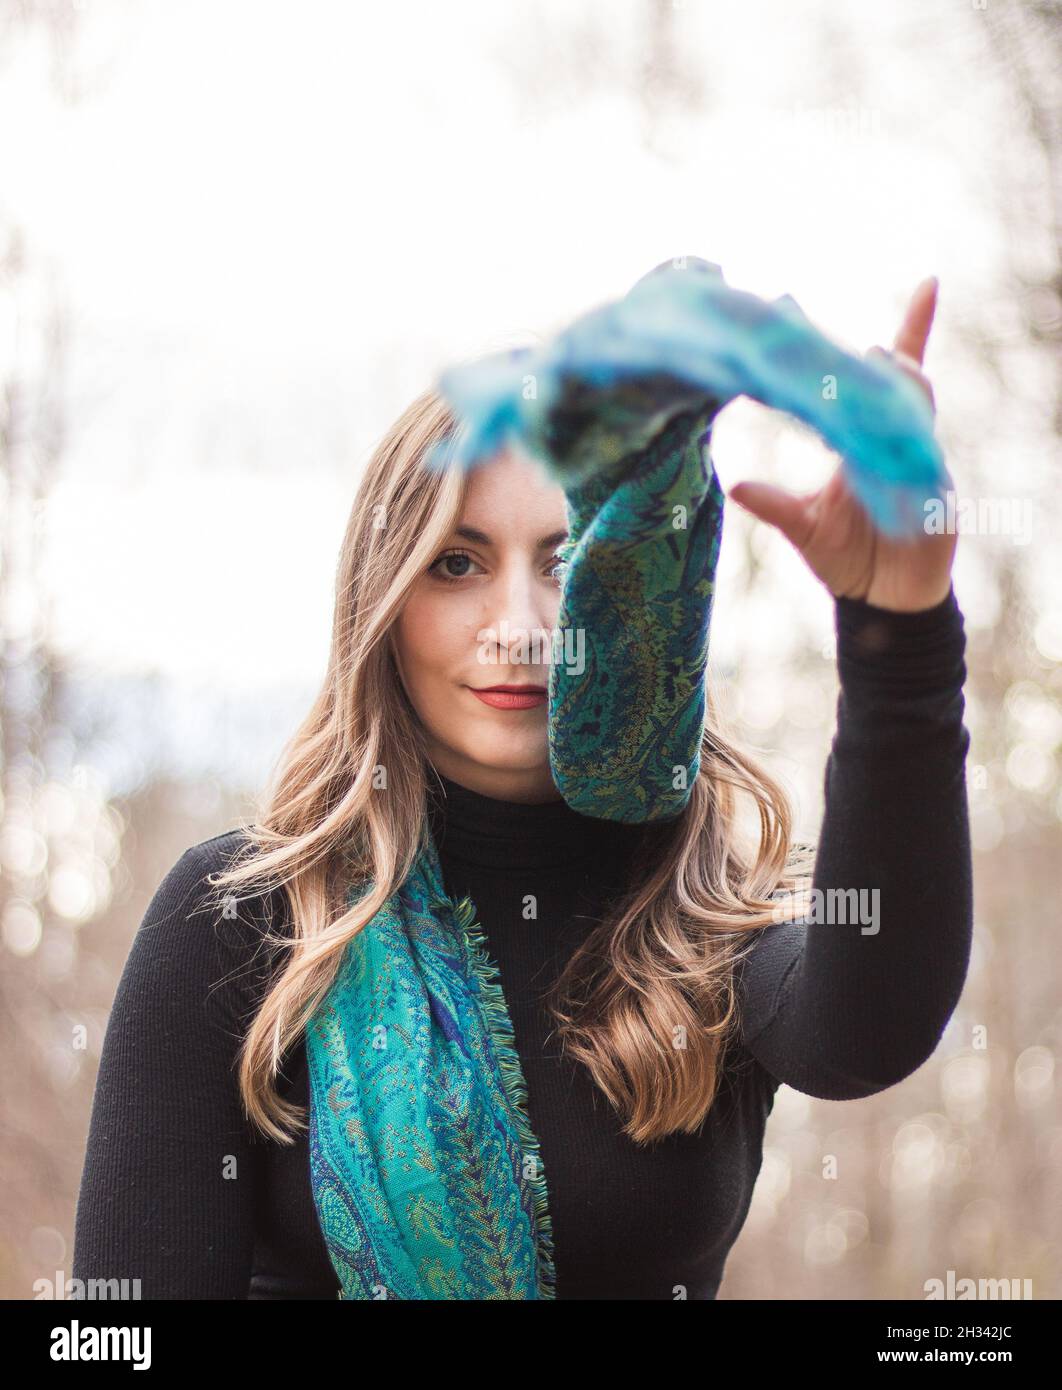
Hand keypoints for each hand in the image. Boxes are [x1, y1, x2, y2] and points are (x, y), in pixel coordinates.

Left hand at [727, 277, 955, 612]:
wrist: (885, 602)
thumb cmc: (848, 559)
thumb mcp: (803, 528)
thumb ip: (773, 505)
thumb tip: (732, 485)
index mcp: (864, 440)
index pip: (872, 380)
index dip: (874, 340)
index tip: (860, 296)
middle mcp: (895, 441)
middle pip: (895, 381)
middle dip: (882, 354)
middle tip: (862, 335)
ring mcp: (919, 463)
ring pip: (917, 407)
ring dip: (900, 383)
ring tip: (880, 359)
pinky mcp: (937, 494)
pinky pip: (926, 461)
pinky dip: (913, 443)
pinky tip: (898, 428)